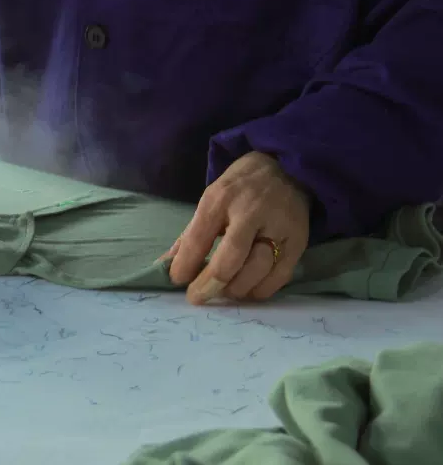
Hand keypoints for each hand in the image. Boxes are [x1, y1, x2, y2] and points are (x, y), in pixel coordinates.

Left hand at [165, 151, 309, 304]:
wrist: (287, 168)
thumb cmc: (240, 187)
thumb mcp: (210, 199)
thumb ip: (191, 234)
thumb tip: (166, 266)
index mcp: (221, 199)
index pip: (198, 238)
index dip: (185, 265)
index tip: (177, 280)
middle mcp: (251, 212)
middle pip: (230, 258)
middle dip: (209, 284)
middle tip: (197, 297)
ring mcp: (278, 226)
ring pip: (257, 269)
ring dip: (236, 288)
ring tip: (224, 293)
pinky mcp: (298, 240)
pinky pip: (280, 274)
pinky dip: (262, 289)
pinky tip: (249, 291)